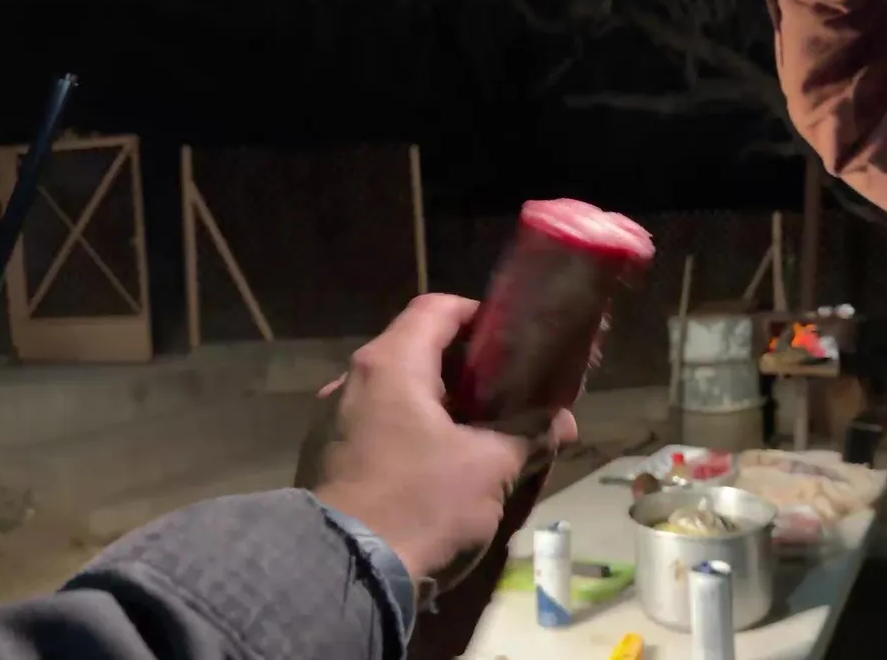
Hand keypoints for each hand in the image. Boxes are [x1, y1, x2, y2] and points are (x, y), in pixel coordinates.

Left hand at [312, 293, 578, 579]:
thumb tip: (563, 422)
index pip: (437, 309)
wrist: (344, 579)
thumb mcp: (490, 469)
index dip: (480, 316)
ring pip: (396, 395)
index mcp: (389, 365)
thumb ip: (529, 434)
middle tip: (509, 396)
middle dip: (467, 372)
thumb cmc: (421, 504)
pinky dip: (410, 435)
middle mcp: (351, 382)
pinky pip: (375, 429)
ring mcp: (329, 423)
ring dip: (439, 408)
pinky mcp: (323, 461)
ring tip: (479, 438)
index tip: (515, 343)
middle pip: (416, 352)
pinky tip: (438, 469)